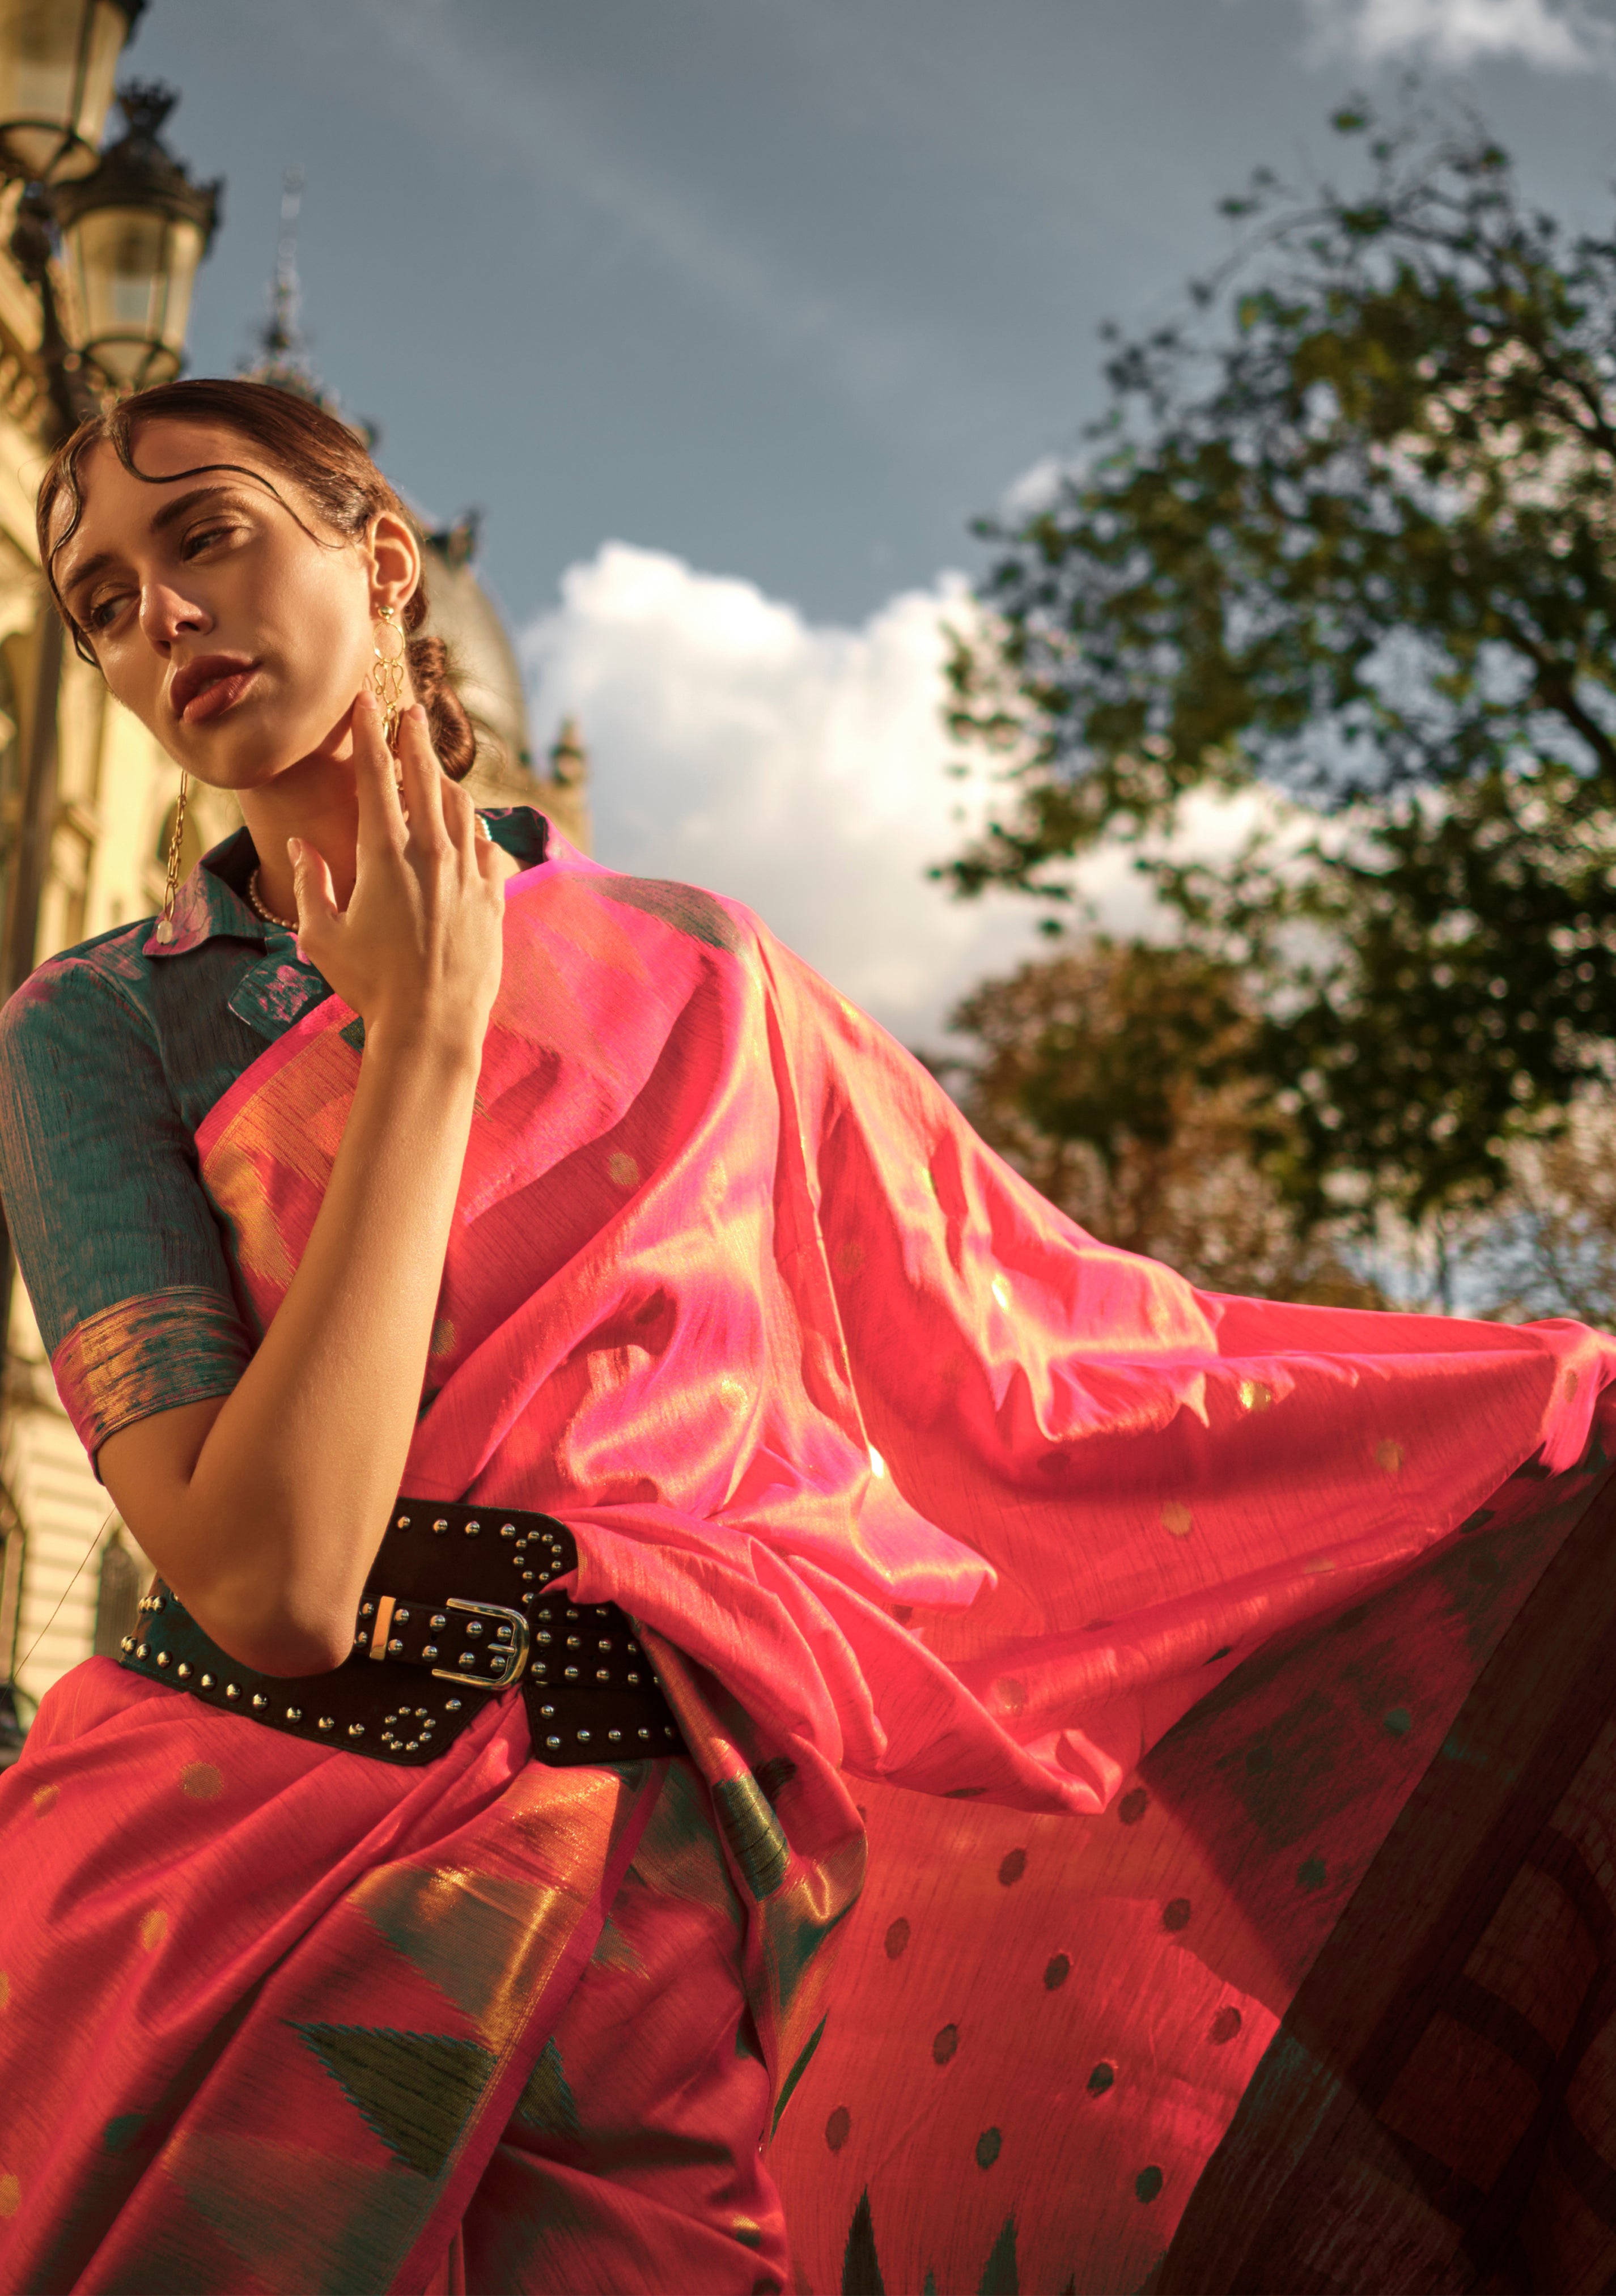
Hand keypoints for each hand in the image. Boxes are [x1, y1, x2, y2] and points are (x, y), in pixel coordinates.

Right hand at [289, 694, 505, 1055]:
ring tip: (433, 765)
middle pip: (426, 777)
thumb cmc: (370, 986)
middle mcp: (433, 854)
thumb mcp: (323, 937)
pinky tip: (467, 821)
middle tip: (409, 710)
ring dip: (444, 779)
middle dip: (415, 738)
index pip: (377, 776)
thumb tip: (301, 845)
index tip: (365, 701)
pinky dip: (473, 825)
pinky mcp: (493, 897)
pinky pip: (486, 845)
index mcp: (385, 855)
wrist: (432, 1026)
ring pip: (460, 807)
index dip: (370, 732)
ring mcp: (468, 874)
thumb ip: (312, 884)